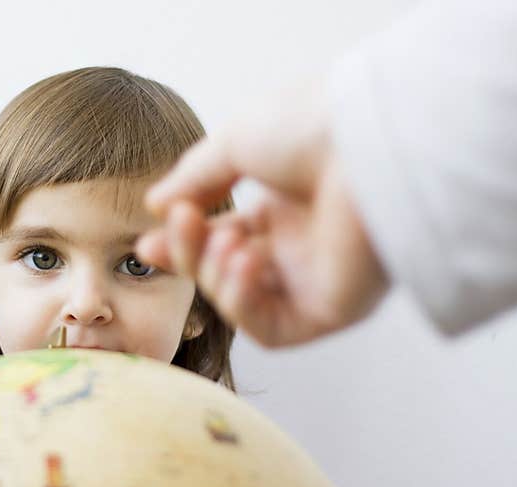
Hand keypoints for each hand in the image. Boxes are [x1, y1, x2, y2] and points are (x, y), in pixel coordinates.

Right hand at [136, 86, 389, 346]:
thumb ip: (194, 178)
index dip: (183, 244)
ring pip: (242, 302)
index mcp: (288, 206)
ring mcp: (318, 279)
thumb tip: (157, 203)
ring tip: (226, 237)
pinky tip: (244, 262)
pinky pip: (271, 328)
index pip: (223, 236)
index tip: (148, 241)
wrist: (369, 139)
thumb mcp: (236, 142)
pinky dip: (242, 302)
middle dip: (189, 259)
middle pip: (226, 272)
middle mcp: (304, 245)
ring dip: (216, 274)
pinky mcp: (332, 309)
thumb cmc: (312, 127)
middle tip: (169, 234)